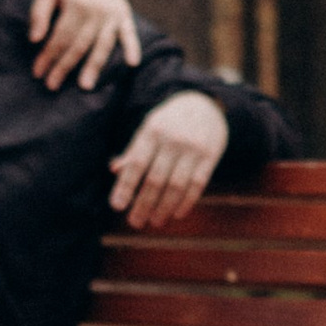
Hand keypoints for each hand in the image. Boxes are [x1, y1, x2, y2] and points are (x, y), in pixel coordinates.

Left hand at [29, 0, 140, 88]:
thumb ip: (39, 13)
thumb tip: (34, 40)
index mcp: (77, 4)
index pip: (60, 37)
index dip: (48, 56)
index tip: (38, 72)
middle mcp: (97, 10)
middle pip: (79, 45)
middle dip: (64, 67)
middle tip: (52, 85)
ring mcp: (112, 13)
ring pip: (102, 45)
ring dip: (94, 66)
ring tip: (85, 86)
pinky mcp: (123, 14)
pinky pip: (129, 33)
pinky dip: (132, 47)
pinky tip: (132, 63)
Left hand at [110, 89, 228, 228]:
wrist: (205, 103)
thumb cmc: (169, 121)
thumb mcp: (149, 128)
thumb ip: (133, 150)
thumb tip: (114, 170)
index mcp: (152, 131)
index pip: (136, 163)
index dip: (126, 186)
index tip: (117, 206)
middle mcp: (173, 139)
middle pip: (156, 179)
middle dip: (144, 204)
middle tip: (135, 222)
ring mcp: (193, 148)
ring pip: (177, 185)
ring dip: (164, 208)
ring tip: (155, 222)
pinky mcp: (211, 155)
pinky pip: (198, 184)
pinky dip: (186, 202)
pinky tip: (176, 214)